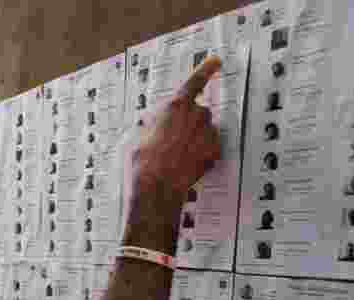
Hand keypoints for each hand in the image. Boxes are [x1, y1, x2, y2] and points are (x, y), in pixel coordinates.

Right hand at [132, 55, 222, 195]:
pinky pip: (208, 147)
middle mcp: (196, 114)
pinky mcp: (214, 150)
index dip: (206, 69)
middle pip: (197, 112)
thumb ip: (152, 122)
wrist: (156, 185)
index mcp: (176, 105)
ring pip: (203, 131)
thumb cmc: (143, 159)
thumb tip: (153, 123)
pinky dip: (200, 153)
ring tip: (176, 155)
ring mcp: (208, 132)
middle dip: (188, 122)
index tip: (215, 60)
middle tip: (170, 140)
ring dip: (194, 138)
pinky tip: (185, 163)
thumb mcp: (138, 134)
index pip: (195, 81)